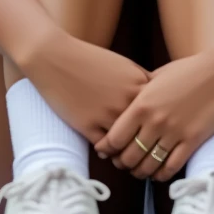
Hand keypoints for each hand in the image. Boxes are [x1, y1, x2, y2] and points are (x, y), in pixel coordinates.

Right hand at [23, 29, 151, 147]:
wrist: (54, 57)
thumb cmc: (89, 58)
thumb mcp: (122, 64)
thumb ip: (140, 80)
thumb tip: (154, 98)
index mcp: (138, 83)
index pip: (158, 110)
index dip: (157, 122)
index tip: (155, 129)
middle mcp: (126, 100)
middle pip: (145, 130)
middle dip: (145, 142)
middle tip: (143, 150)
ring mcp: (107, 113)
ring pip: (126, 144)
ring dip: (125, 151)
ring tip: (124, 156)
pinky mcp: (88, 124)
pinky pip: (105, 146)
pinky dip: (106, 150)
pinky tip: (105, 150)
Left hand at [93, 46, 213, 181]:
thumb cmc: (190, 69)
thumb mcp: (158, 76)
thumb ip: (140, 91)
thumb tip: (124, 102)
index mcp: (142, 103)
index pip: (114, 138)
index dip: (107, 149)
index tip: (106, 152)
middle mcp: (155, 120)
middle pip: (128, 156)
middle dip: (122, 163)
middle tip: (122, 163)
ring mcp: (175, 132)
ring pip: (148, 165)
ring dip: (140, 172)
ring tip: (139, 170)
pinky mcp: (193, 141)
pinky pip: (171, 167)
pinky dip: (161, 175)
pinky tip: (158, 172)